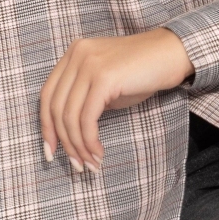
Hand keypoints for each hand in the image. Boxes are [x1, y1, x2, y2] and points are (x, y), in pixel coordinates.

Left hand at [39, 27, 194, 173]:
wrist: (172, 55)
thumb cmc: (141, 72)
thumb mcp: (105, 82)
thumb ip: (84, 97)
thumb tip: (68, 134)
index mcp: (73, 54)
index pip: (47, 95)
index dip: (46, 126)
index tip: (51, 151)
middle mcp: (77, 55)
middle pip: (55, 108)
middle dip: (64, 142)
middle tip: (76, 165)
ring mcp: (89, 64)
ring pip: (70, 116)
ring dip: (79, 146)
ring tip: (90, 164)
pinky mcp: (104, 77)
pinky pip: (87, 118)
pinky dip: (90, 140)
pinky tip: (98, 152)